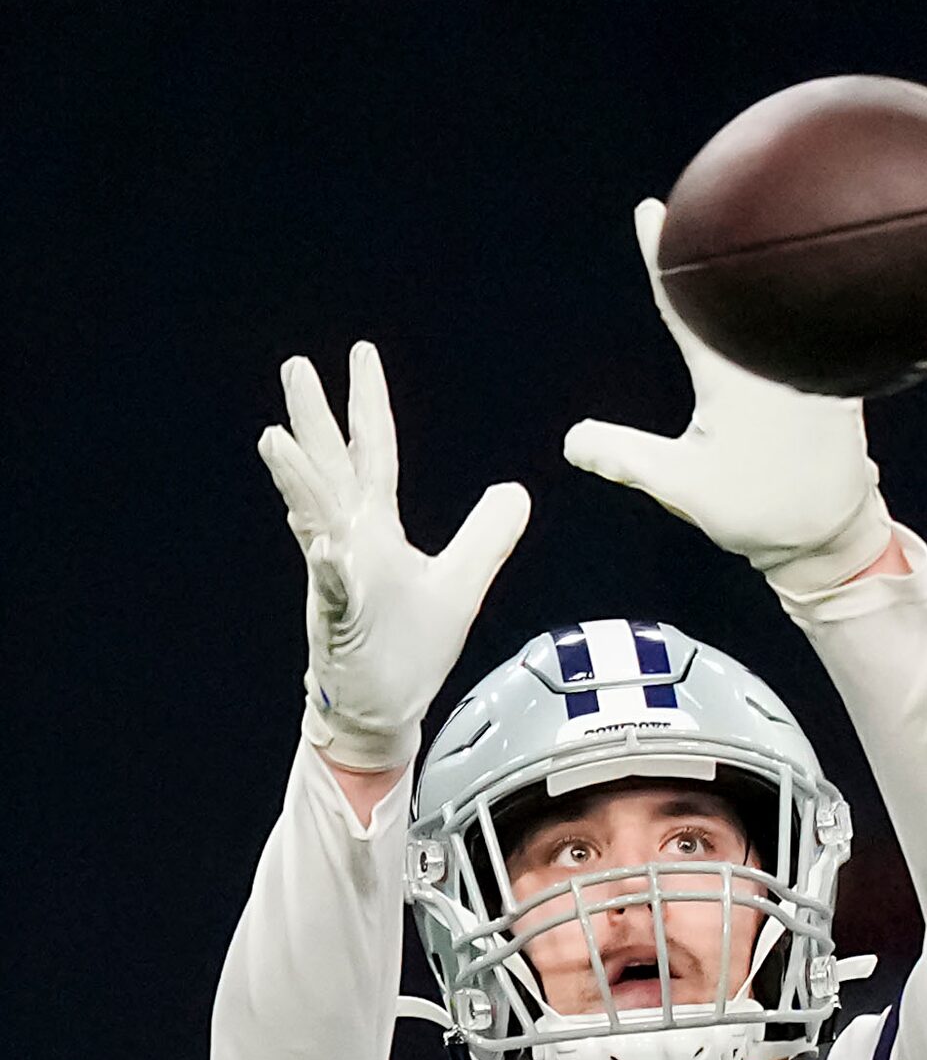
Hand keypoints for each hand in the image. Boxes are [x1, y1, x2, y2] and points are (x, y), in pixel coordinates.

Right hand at [259, 341, 529, 770]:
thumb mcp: (462, 581)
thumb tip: (516, 490)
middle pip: (330, 470)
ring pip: (317, 522)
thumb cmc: (411, 647)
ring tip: (277, 440)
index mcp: (376, 529)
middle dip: (314, 420)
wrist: (384, 707)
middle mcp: (350, 544)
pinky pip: (334, 593)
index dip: (368, 404)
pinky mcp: (342, 623)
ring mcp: (339, 581)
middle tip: (297, 365)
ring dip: (300, 482)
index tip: (360, 352)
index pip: (372, 453)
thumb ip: (487, 535)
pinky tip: (325, 550)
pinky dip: (329, 572)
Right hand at [563, 200, 891, 596]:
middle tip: (691, 219)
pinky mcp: (841, 376)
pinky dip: (788, 309)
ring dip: (756, 280)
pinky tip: (782, 296)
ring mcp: (813, 363)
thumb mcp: (681, 486)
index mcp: (732, 374)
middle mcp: (776, 357)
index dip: (662, 256)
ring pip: (778, 307)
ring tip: (737, 247)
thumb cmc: (759, 513)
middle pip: (738, 291)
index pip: (688, 303)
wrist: (834, 537)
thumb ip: (624, 456)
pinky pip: (808, 329)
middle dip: (712, 257)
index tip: (650, 212)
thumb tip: (572, 440)